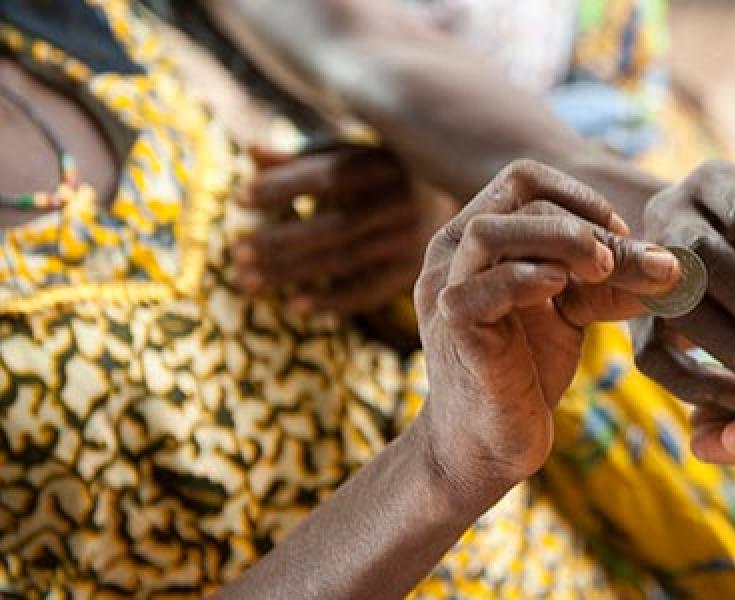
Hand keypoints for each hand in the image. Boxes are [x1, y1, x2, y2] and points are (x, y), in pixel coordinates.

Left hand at [233, 146, 436, 313]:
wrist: (458, 207)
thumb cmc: (383, 176)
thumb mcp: (350, 158)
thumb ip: (302, 159)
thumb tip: (250, 153)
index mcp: (385, 164)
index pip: (330, 175)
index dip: (285, 186)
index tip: (240, 198)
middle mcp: (403, 202)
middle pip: (336, 225)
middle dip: (282, 240)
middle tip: (237, 253)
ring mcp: (411, 240)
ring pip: (345, 260)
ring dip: (292, 273)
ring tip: (247, 281)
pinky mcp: (415, 271)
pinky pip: (369, 290)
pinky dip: (332, 300)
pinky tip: (295, 305)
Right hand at [408, 160, 680, 496]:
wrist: (489, 446)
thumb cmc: (525, 374)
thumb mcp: (574, 313)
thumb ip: (611, 280)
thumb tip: (676, 262)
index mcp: (478, 237)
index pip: (525, 177)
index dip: (580, 197)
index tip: (621, 237)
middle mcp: (452, 252)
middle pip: (519, 200)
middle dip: (587, 224)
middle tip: (627, 259)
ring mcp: (444, 288)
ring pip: (492, 232)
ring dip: (560, 239)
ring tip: (601, 267)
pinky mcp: (451, 329)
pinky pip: (479, 289)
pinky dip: (528, 280)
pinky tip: (563, 292)